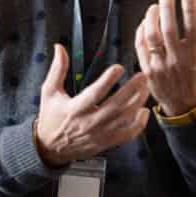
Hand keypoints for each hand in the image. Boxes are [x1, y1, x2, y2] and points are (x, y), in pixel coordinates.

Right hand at [35, 44, 150, 166]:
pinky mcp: (106, 142)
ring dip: (138, 102)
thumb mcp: (49, 91)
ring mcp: (99, 134)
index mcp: (75, 108)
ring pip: (124, 118)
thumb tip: (60, 47)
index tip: (119, 67)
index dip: (108, 80)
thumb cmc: (50, 117)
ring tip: (146, 88)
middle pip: (116, 105)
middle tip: (142, 76)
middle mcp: (89, 122)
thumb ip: (57, 69)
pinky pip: (127, 135)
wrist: (50, 148)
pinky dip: (139, 125)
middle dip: (132, 90)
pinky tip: (145, 111)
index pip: (95, 93)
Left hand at [135, 0, 195, 115]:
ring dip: (151, 18)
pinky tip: (146, 22)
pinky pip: (141, 46)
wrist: (184, 107)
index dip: (189, 8)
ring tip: (154, 6)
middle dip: (167, 7)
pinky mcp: (148, 70)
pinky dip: (141, 32)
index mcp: (195, 55)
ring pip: (152, 37)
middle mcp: (177, 59)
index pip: (192, 27)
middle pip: (169, 29)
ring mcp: (161, 65)